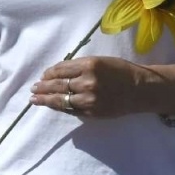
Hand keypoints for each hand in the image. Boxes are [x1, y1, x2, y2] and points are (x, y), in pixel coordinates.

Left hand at [30, 56, 164, 119]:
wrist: (141, 89)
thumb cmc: (120, 71)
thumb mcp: (99, 61)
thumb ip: (78, 66)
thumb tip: (55, 72)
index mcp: (89, 65)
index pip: (60, 69)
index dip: (48, 73)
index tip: (42, 76)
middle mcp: (87, 82)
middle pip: (57, 85)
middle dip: (42, 87)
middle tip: (33, 88)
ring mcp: (89, 99)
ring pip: (61, 100)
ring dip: (45, 99)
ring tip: (35, 99)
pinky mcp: (92, 112)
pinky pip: (71, 110)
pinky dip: (59, 107)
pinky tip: (52, 105)